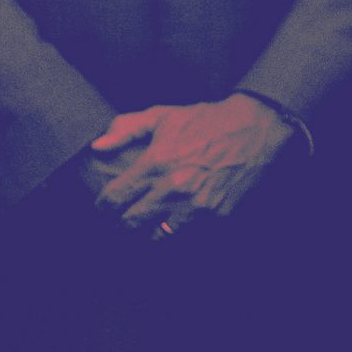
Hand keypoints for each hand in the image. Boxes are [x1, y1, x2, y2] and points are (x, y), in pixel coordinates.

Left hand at [86, 96, 294, 236]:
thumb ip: (125, 129)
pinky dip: (177, 229)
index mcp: (155, 164)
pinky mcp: (216, 216)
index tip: (103, 206)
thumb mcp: (162, 115)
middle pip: (130, 222)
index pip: (114, 198)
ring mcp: (195, 206)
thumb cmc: (204, 120)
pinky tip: (173, 220)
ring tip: (146, 222)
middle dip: (120, 222)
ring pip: (157, 236)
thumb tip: (97, 146)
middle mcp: (172, 189)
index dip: (102, 206)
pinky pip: (187, 233)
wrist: (253, 128)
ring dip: (148, 230)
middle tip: (119, 218)